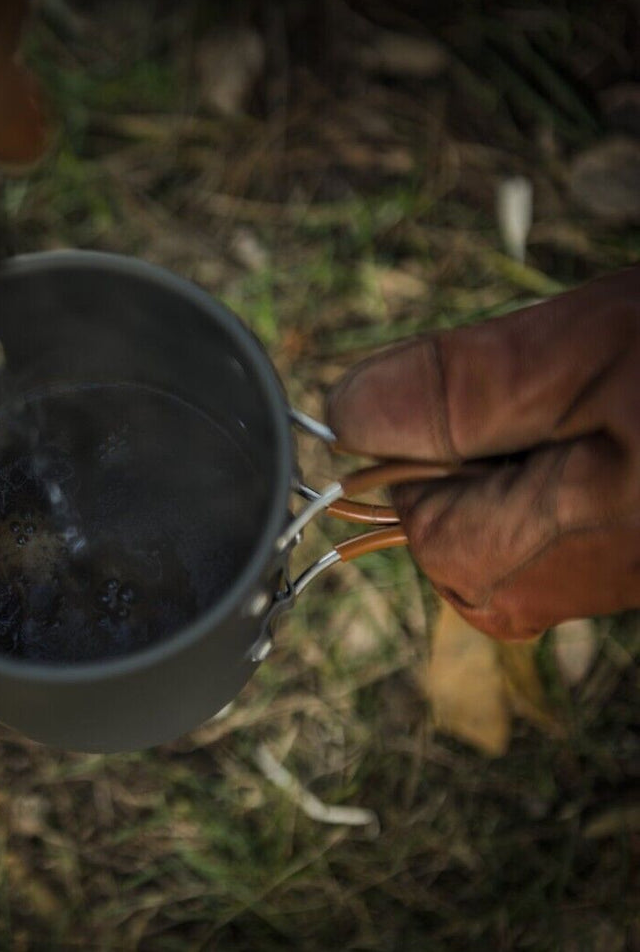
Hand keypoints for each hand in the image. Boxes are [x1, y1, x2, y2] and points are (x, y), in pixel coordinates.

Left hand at [325, 267, 639, 640]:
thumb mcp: (581, 356)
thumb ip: (449, 394)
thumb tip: (341, 417)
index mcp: (501, 562)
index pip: (390, 490)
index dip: (437, 417)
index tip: (525, 381)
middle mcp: (527, 595)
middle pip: (438, 487)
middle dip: (488, 420)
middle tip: (590, 387)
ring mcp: (574, 584)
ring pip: (492, 480)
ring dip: (538, 422)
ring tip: (626, 403)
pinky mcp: (607, 558)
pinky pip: (541, 488)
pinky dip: (572, 439)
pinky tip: (634, 425)